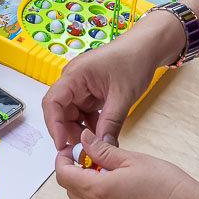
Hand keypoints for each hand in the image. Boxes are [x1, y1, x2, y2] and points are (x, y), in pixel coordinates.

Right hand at [41, 19, 171, 146]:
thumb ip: (111, 123)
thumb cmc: (133, 58)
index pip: (52, 102)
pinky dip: (92, 125)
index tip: (61, 144)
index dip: (53, 125)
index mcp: (75, 75)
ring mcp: (81, 87)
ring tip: (96, 145)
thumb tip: (102, 146)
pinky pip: (84, 113)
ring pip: (72, 115)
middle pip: (60, 112)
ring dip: (82, 131)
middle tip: (83, 151)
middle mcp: (73, 81)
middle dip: (70, 132)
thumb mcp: (122, 96)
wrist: (146, 48)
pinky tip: (103, 135)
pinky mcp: (90, 92)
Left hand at [54, 129, 198, 198]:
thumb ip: (104, 150)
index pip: (63, 175)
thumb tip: (84, 139)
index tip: (73, 149)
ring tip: (111, 172)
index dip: (63, 159)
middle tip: (94, 157)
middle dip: (75, 172)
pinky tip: (123, 190)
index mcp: (97, 190)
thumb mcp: (134, 160)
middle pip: (71, 191)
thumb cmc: (167, 186)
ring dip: (88, 187)